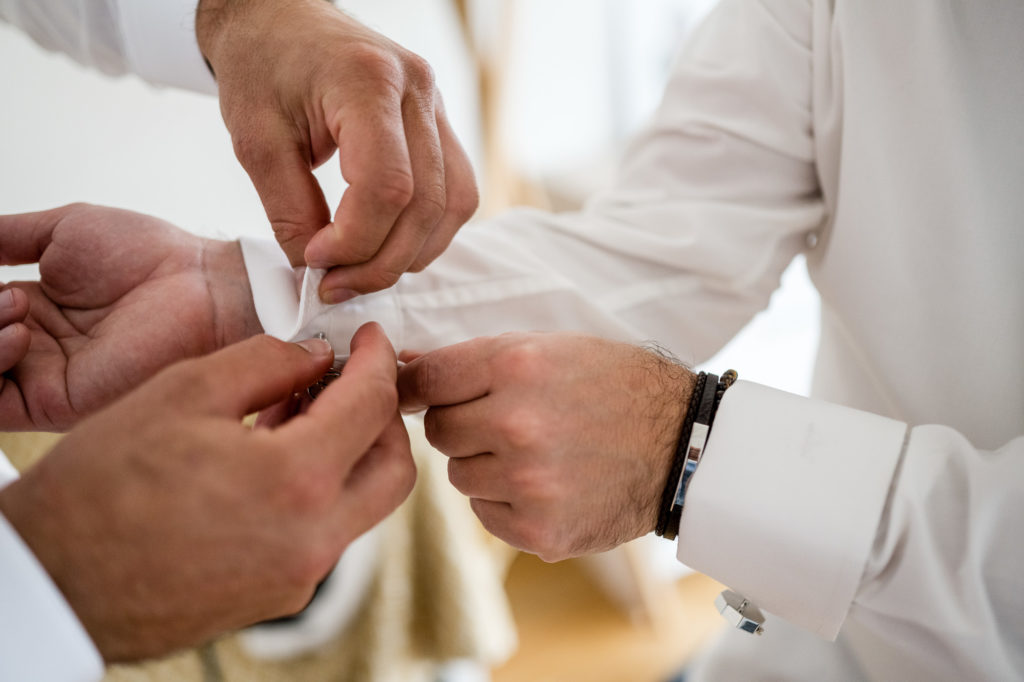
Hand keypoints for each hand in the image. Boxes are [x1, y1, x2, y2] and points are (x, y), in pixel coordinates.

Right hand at [0, 203, 261, 430]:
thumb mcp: (61, 231)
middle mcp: (33, 348)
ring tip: (18, 306)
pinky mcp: (55, 404)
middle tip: (8, 294)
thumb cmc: (152, 257)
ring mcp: (42, 377)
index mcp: (33, 309)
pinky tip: (17, 334)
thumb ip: (3, 237)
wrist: (201, 289)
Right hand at [0, 326, 414, 661]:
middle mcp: (312, 541)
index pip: (373, 406)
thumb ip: (266, 362)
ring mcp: (298, 578)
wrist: (54, 579)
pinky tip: (275, 458)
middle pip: (394, 469)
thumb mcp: (182, 393)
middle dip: (384, 414)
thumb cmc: (101, 486)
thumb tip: (317, 354)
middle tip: (351, 379)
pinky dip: (318, 489)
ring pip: (363, 504)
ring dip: (349, 451)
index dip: (377, 360)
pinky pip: (324, 534)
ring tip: (300, 411)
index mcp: (296, 483)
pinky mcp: (277, 596)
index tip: (370, 339)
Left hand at [196, 0, 478, 300]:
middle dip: (382, 260)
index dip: (355, 241)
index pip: (387, 186)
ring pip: (454, 204)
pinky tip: (388, 244)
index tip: (315, 260)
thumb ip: (289, 209)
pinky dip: (427, 231)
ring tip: (361, 270)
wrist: (279, 16)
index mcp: (367, 81)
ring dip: (412, 252)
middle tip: (335, 284)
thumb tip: (318, 270)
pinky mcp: (439, 121)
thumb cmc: (261, 64)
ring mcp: (436, 103)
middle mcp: (416, 89)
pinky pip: (456, 191)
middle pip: (426, 203)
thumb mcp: (255, 139)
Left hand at [397, 332, 694, 561]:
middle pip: (439, 431)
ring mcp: (528, 482)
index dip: (417, 387)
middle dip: (463, 426)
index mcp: (517, 366)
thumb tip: (403, 371)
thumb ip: (477, 360)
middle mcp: (517, 424)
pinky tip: (547, 484)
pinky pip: (484, 514)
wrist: (681, 446)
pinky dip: (505, 502)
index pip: (427, 379)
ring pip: (460, 476)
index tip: (414, 394)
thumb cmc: (614, 386)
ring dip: (485, 465)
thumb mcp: (551, 347)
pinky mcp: (539, 531)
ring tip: (536, 453)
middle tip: (505, 422)